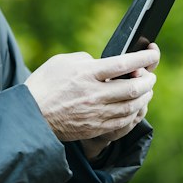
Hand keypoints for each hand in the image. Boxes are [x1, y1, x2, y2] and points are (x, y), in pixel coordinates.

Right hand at [25, 44, 158, 147]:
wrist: (30, 118)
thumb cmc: (43, 86)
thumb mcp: (62, 62)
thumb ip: (85, 60)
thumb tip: (102, 63)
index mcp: (87, 74)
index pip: (124, 64)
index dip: (144, 58)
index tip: (152, 54)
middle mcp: (94, 94)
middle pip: (134, 87)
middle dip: (148, 80)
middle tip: (150, 76)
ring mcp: (96, 113)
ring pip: (132, 106)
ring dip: (144, 97)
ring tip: (146, 91)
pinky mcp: (96, 128)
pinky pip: (123, 121)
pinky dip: (133, 113)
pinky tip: (134, 107)